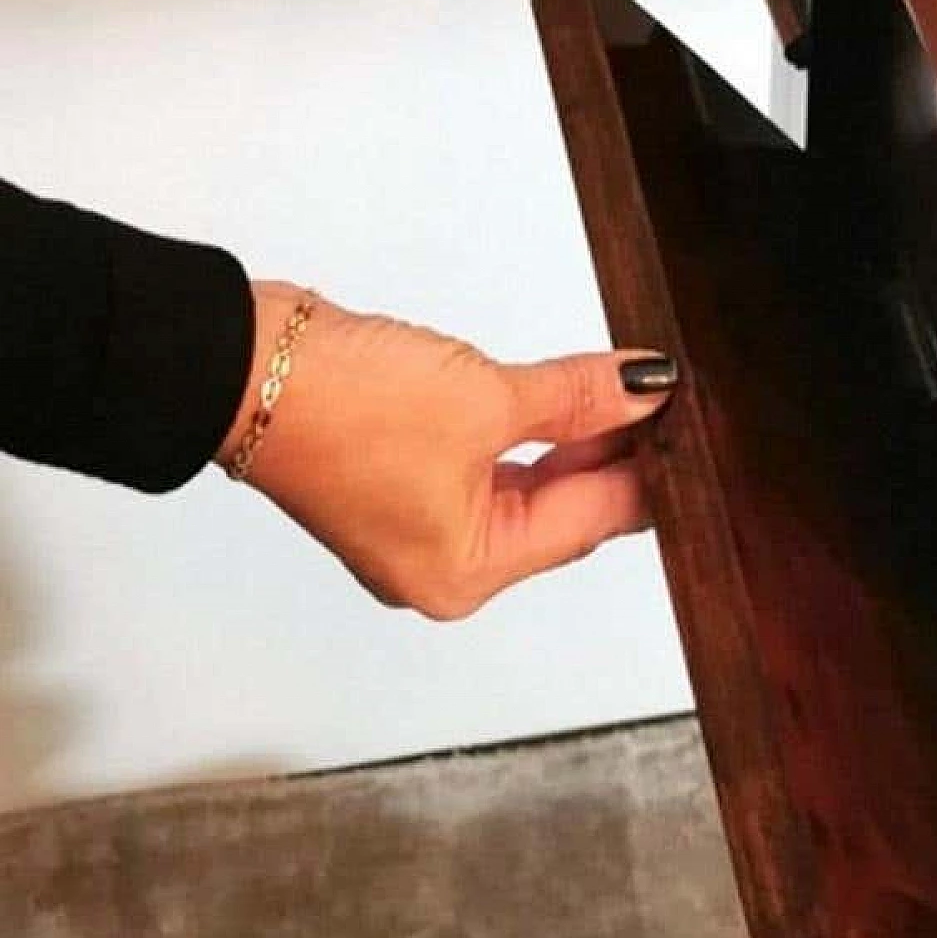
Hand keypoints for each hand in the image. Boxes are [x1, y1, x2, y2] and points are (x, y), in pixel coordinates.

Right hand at [217, 283, 676, 618]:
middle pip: (558, 515)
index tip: (694, 425)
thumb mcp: (483, 397)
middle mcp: (441, 567)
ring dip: (569, 443)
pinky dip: (522, 439)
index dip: (648, 470)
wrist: (241, 365)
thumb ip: (576, 398)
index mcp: (467, 572)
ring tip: (630, 396)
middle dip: (613, 458)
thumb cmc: (342, 406)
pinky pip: (482, 472)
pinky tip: (564, 402)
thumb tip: (646, 390)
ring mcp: (414, 528)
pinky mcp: (395, 484)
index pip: (589, 522)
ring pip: (521, 492)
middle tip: (672, 404)